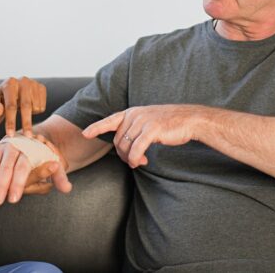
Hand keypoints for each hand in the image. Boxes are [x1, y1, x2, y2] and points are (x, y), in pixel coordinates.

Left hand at [0, 76, 46, 136]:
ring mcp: (34, 83)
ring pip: (36, 107)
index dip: (11, 121)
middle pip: (26, 106)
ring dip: (30, 115)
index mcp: (9, 83)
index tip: (10, 134)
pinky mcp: (42, 87)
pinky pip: (42, 106)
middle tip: (27, 136)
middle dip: (26, 123)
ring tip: (21, 110)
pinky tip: (29, 106)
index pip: (11, 106)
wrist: (11, 89)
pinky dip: (36, 111)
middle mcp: (23, 81)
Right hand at [0, 137, 71, 205]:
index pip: (23, 167)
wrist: (25, 144)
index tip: (13, 199)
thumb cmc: (38, 162)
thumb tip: (67, 188)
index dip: (19, 183)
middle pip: (5, 167)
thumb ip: (57, 178)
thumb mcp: (50, 169)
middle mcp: (14, 146)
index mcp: (30, 149)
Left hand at [82, 105, 199, 167]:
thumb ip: (135, 129)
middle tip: (133, 161)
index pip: (110, 120)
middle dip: (122, 154)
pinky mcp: (151, 130)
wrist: (189, 120)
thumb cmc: (169, 124)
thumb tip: (125, 148)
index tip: (85, 134)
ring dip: (130, 158)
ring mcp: (143, 121)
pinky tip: (140, 162)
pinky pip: (136, 149)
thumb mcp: (148, 122)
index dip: (96, 127)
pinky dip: (135, 159)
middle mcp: (135, 114)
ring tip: (138, 162)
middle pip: (117, 139)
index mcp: (132, 112)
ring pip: (125, 146)